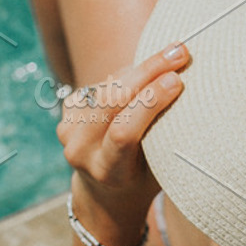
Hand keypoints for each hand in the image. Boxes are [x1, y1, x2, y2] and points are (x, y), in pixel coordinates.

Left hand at [58, 42, 188, 245]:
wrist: (104, 193)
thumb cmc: (143, 180)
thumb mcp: (158, 168)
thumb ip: (162, 135)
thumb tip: (177, 83)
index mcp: (107, 171)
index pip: (123, 132)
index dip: (149, 103)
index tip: (177, 80)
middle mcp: (81, 151)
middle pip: (111, 101)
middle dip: (147, 71)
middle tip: (179, 52)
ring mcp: (68, 132)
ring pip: (105, 87)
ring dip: (139, 69)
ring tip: (169, 58)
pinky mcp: (66, 114)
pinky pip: (99, 85)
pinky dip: (125, 76)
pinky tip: (142, 77)